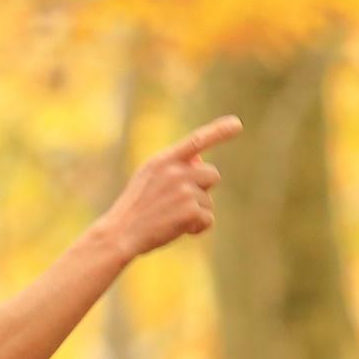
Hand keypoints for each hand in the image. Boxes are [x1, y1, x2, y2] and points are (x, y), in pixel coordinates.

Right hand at [88, 118, 241, 261]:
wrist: (121, 233)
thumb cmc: (135, 208)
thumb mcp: (147, 178)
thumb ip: (171, 166)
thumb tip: (201, 160)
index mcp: (163, 160)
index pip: (196, 141)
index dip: (219, 131)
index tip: (237, 124)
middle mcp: (176, 171)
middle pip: (212, 174)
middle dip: (203, 189)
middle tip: (182, 203)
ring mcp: (184, 190)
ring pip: (209, 199)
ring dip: (197, 211)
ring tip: (173, 218)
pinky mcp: (191, 210)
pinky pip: (208, 218)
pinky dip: (198, 227)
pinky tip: (180, 230)